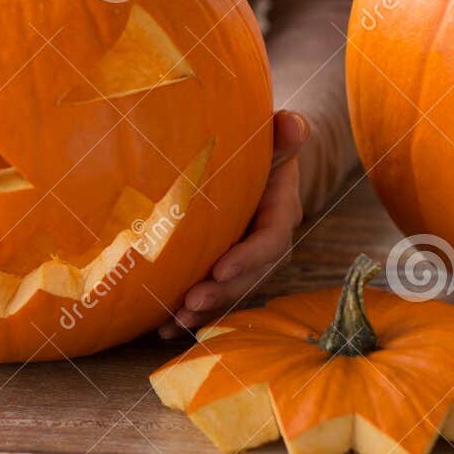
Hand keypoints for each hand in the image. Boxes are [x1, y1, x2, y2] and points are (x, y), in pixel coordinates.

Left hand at [158, 111, 311, 338]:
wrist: (257, 162)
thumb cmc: (261, 146)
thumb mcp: (274, 138)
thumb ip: (284, 134)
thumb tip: (292, 124)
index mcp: (280, 213)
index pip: (270, 241)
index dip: (247, 258)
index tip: (219, 269)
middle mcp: (267, 244)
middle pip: (248, 276)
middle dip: (220, 293)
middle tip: (190, 302)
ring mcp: (247, 261)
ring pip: (229, 292)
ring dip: (203, 310)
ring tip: (173, 320)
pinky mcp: (226, 270)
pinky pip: (212, 296)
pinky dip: (187, 314)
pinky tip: (161, 328)